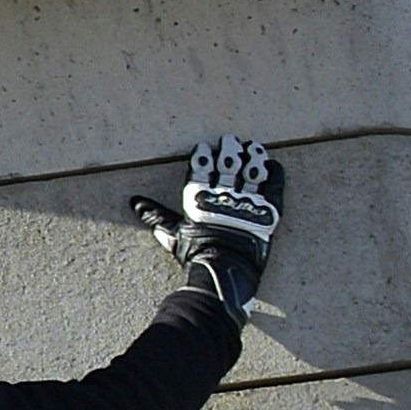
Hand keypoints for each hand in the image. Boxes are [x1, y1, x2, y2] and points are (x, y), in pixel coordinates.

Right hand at [129, 135, 285, 317]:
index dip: (204, 156)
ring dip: (252, 157)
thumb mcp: (173, 234)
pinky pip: (274, 187)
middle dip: (229, 150)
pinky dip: (275, 174)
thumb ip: (156, 216)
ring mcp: (247, 202)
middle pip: (228, 164)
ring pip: (251, 171)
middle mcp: (224, 194)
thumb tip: (136, 203)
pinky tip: (273, 164)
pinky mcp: (267, 212)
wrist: (225, 269)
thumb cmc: (196, 254)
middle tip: (230, 140)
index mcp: (201, 197)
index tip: (206, 147)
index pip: (202, 169)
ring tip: (253, 146)